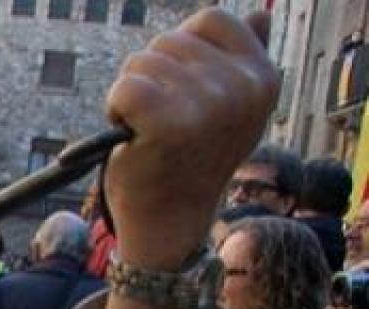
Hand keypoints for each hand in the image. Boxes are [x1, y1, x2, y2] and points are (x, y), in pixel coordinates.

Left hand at [102, 9, 276, 269]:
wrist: (170, 219)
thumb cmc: (190, 157)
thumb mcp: (230, 105)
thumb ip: (240, 58)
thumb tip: (260, 14)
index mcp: (263, 77)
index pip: (212, 19)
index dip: (182, 48)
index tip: (181, 87)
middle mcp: (243, 88)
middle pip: (169, 40)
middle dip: (152, 76)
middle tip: (162, 120)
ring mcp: (208, 105)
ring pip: (141, 62)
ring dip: (132, 94)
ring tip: (148, 131)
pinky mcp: (168, 122)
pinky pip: (124, 87)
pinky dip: (115, 109)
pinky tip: (130, 136)